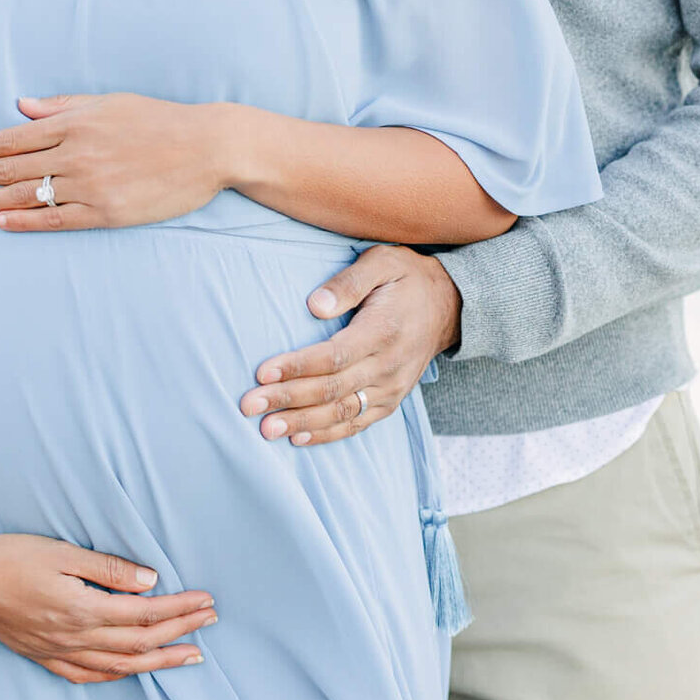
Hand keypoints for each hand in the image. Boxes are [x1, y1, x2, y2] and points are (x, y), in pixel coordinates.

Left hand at [0, 95, 228, 231]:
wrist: (207, 147)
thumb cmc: (160, 120)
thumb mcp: (110, 103)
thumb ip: (63, 106)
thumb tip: (22, 105)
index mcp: (76, 122)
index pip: (13, 137)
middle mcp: (76, 152)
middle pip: (10, 168)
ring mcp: (89, 184)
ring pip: (25, 195)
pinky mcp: (105, 212)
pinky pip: (54, 219)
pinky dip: (23, 222)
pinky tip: (1, 223)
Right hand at [0, 521, 216, 685]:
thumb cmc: (12, 556)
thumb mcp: (64, 553)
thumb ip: (109, 570)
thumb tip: (152, 582)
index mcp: (82, 610)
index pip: (145, 615)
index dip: (181, 609)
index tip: (207, 601)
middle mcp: (74, 638)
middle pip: (140, 644)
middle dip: (181, 633)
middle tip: (212, 622)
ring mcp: (57, 652)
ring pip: (120, 666)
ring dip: (159, 661)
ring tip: (190, 656)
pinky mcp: (43, 656)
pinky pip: (88, 676)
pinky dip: (118, 675)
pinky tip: (133, 672)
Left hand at [240, 245, 461, 447]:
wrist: (450, 306)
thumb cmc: (408, 278)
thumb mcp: (384, 262)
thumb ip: (349, 282)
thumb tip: (314, 305)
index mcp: (383, 331)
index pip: (334, 356)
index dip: (297, 367)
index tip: (262, 373)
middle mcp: (388, 366)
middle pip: (331, 390)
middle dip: (287, 399)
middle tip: (248, 406)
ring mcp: (391, 388)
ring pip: (342, 413)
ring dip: (302, 423)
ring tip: (266, 429)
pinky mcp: (391, 401)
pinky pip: (357, 423)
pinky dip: (327, 434)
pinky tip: (298, 437)